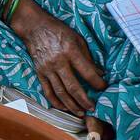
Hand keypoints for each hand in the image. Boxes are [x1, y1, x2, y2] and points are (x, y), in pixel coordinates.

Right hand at [11, 0, 105, 115]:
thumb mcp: (78, 39)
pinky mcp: (39, 73)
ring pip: (61, 92)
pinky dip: (56, 102)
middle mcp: (59, 62)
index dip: (97, 83)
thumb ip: (88, 57)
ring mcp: (48, 69)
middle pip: (73, 87)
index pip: (87, 72)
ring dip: (72, 105)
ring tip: (81, 112)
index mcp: (71, 51)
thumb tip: (99, 73)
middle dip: (85, 100)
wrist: (35, 27)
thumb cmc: (59, 31)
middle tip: (93, 108)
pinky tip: (64, 108)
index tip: (104, 88)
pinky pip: (48, 91)